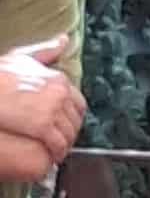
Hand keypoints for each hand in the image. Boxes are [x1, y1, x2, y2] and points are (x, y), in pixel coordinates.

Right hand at [0, 36, 84, 164]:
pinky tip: (52, 158)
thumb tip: (63, 40)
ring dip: (65, 145)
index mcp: (58, 79)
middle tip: (60, 141)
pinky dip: (57, 153)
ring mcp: (52, 110)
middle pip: (75, 121)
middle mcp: (60, 94)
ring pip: (69, 134)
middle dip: (69, 132)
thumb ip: (46, 51)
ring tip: (56, 151)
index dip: (72, 117)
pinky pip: (58, 144)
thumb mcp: (22, 58)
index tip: (65, 124)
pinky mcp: (42, 126)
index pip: (78, 104)